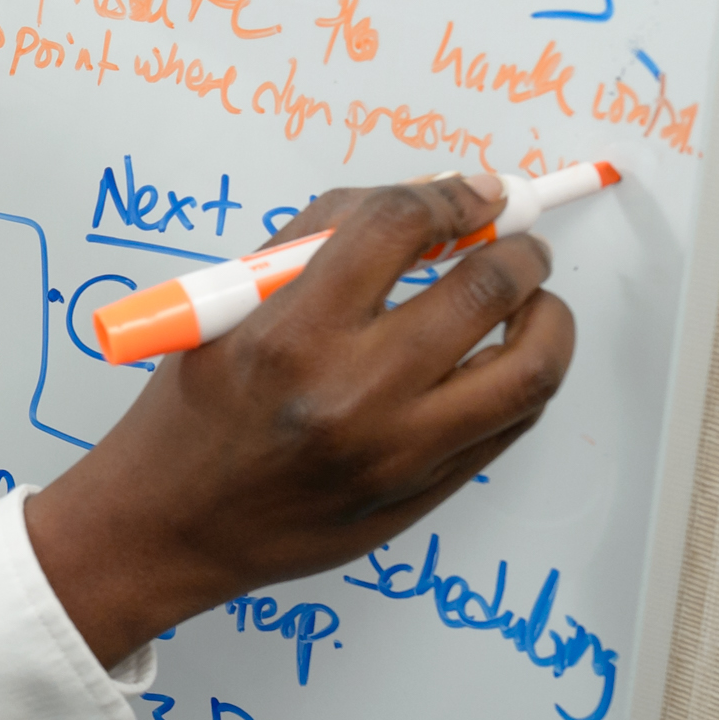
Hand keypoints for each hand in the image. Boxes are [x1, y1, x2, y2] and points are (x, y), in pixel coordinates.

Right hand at [25, 171, 576, 665]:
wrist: (170, 526)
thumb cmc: (190, 416)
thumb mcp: (226, 310)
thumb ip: (315, 244)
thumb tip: (415, 202)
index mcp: (290, 334)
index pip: (399, 228)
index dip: (450, 196)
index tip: (471, 193)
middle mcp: (352, 391)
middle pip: (485, 288)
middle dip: (517, 249)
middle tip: (514, 243)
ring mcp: (399, 449)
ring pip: (529, 367)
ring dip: (548, 316)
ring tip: (531, 302)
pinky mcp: (423, 490)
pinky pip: (512, 424)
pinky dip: (524, 378)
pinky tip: (504, 360)